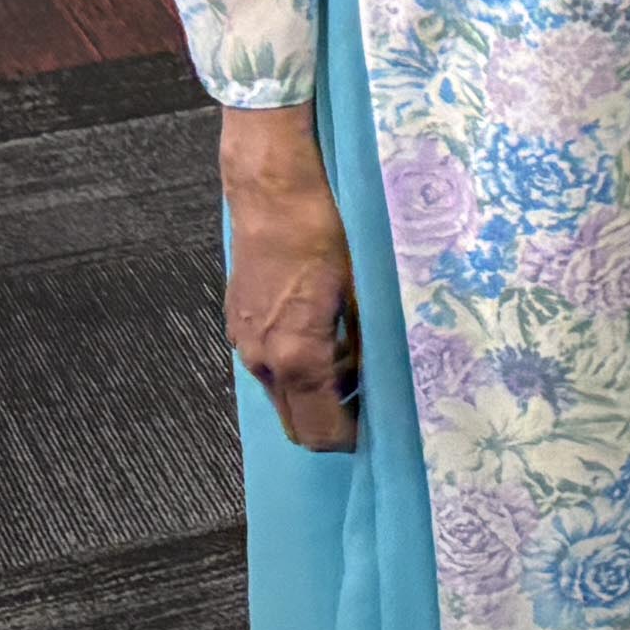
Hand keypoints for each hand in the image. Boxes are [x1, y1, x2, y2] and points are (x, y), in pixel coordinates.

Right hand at [220, 103, 365, 451]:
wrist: (272, 189)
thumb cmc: (322, 230)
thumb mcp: (363, 289)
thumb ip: (370, 343)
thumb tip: (389, 378)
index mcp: (295, 355)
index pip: (320, 432)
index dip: (352, 440)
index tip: (381, 431)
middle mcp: (262, 358)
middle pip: (296, 423)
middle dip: (334, 422)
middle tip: (374, 400)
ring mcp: (245, 341)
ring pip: (284, 394)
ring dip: (319, 392)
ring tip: (357, 356)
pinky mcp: (240, 322)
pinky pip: (272, 364)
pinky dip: (300, 365)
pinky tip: (329, 331)